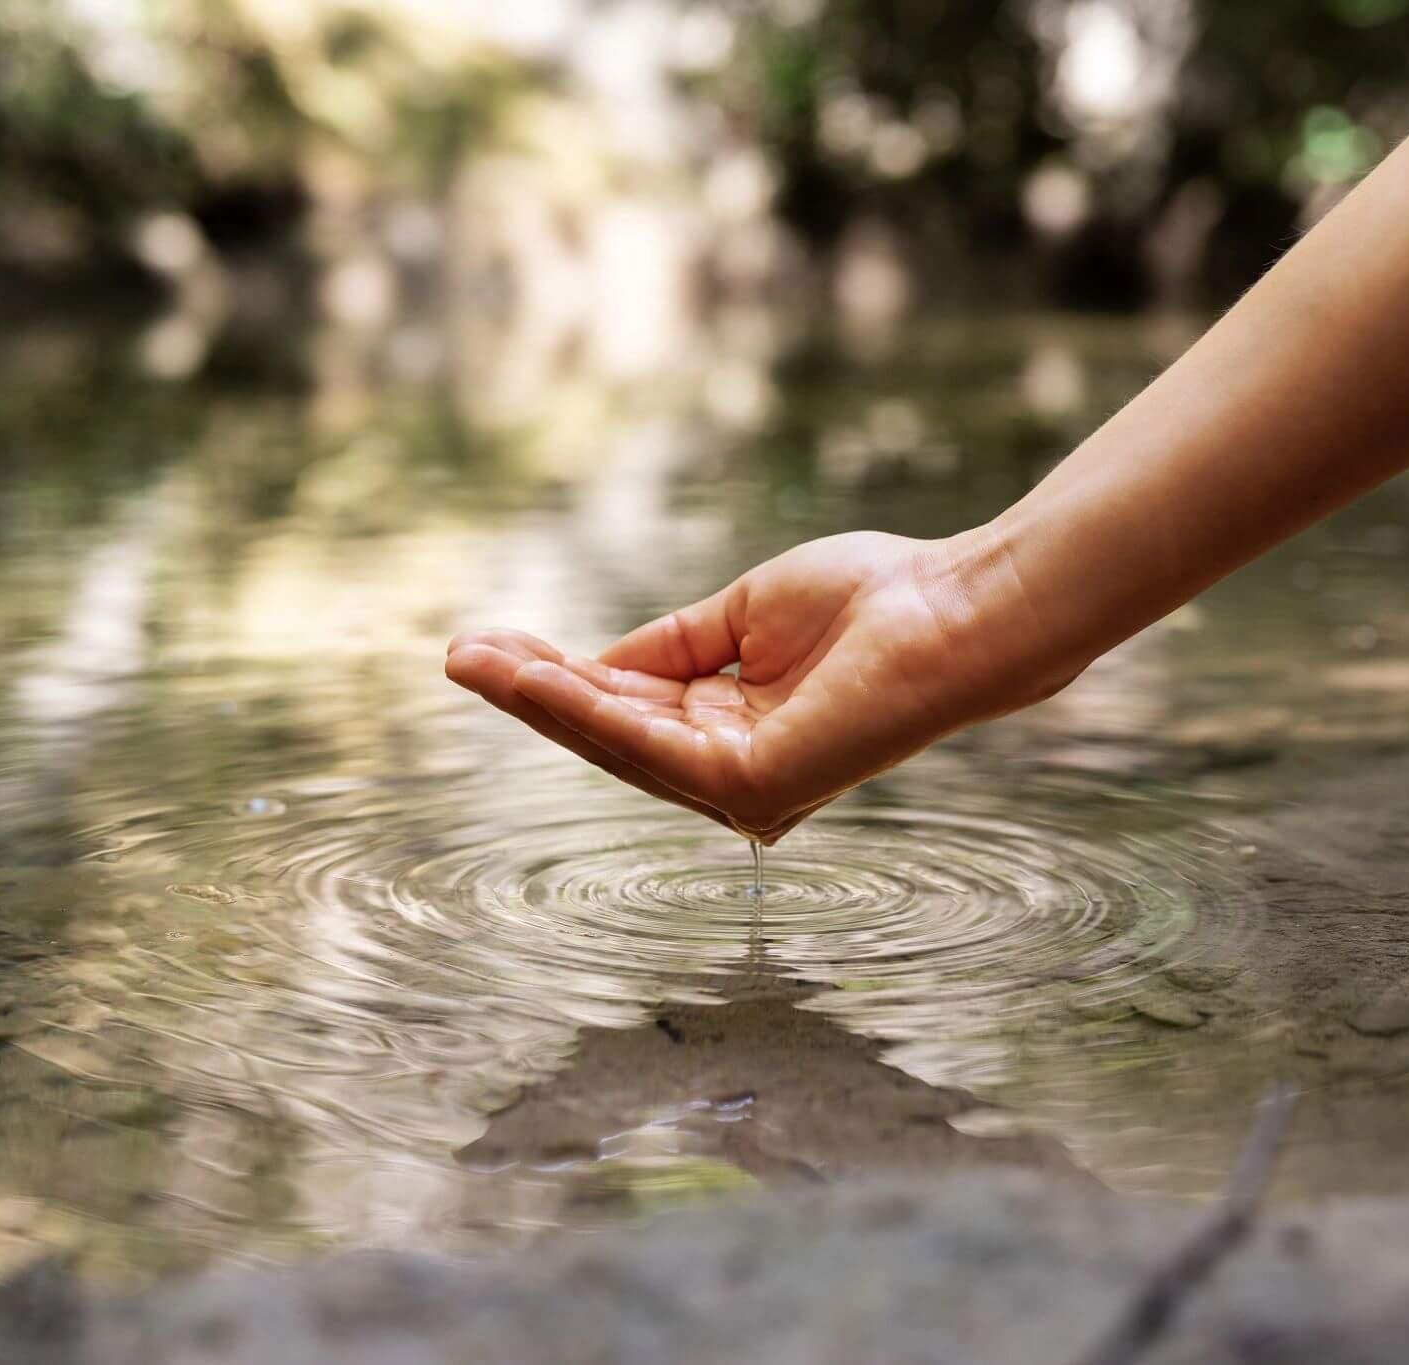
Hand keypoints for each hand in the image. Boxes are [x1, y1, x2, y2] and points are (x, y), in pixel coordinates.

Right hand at [445, 530, 1053, 842]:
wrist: (951, 609)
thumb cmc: (874, 601)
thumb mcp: (745, 613)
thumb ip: (672, 643)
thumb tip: (597, 658)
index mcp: (733, 732)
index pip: (628, 708)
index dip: (559, 675)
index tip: (491, 641)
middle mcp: (732, 775)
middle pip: (609, 733)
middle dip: (531, 691)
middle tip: (458, 654)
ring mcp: (742, 790)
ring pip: (617, 742)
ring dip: (539, 700)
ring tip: (473, 660)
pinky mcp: (752, 788)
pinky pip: (650, 745)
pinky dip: (587, 709)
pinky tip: (535, 677)